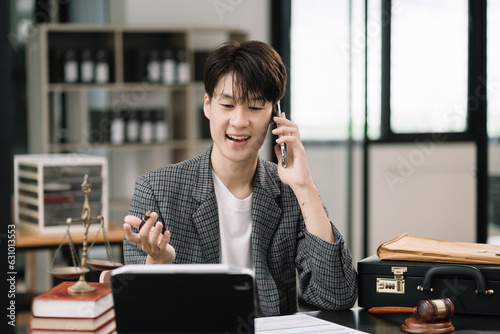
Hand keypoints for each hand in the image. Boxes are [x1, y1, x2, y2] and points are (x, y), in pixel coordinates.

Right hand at [123, 212, 175, 263]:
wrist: (162, 258)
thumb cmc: (153, 241)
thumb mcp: (146, 232)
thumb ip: (138, 224)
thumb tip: (126, 218)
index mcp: (139, 240)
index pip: (131, 237)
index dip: (128, 232)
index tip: (125, 224)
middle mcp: (145, 245)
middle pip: (144, 235)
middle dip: (148, 224)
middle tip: (153, 214)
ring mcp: (154, 249)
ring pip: (153, 240)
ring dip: (157, 231)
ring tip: (159, 223)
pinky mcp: (163, 251)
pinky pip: (163, 244)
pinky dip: (165, 238)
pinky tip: (167, 232)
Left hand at [272, 114, 334, 242]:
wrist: (298, 185)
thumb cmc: (291, 177)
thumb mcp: (281, 163)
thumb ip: (279, 153)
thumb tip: (276, 145)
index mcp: (292, 147)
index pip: (289, 131)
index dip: (283, 122)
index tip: (277, 115)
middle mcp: (297, 145)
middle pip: (293, 127)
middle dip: (284, 120)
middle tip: (275, 117)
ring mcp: (299, 148)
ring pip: (294, 130)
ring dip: (283, 127)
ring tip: (274, 130)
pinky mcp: (300, 152)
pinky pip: (293, 140)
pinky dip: (285, 138)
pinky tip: (277, 141)